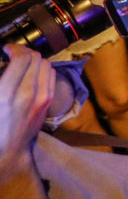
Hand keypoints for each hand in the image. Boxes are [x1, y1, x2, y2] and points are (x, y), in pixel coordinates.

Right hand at [0, 45, 53, 166]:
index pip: (22, 58)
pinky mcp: (49, 101)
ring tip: (22, 63)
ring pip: (46, 64)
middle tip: (13, 54)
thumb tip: (4, 61)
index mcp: (7, 94)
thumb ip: (0, 77)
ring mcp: (42, 98)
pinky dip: (42, 69)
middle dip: (24, 52)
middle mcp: (28, 94)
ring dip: (34, 59)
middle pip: (36, 58)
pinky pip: (51, 75)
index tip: (6, 49)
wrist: (8, 150)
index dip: (14, 48)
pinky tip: (31, 73)